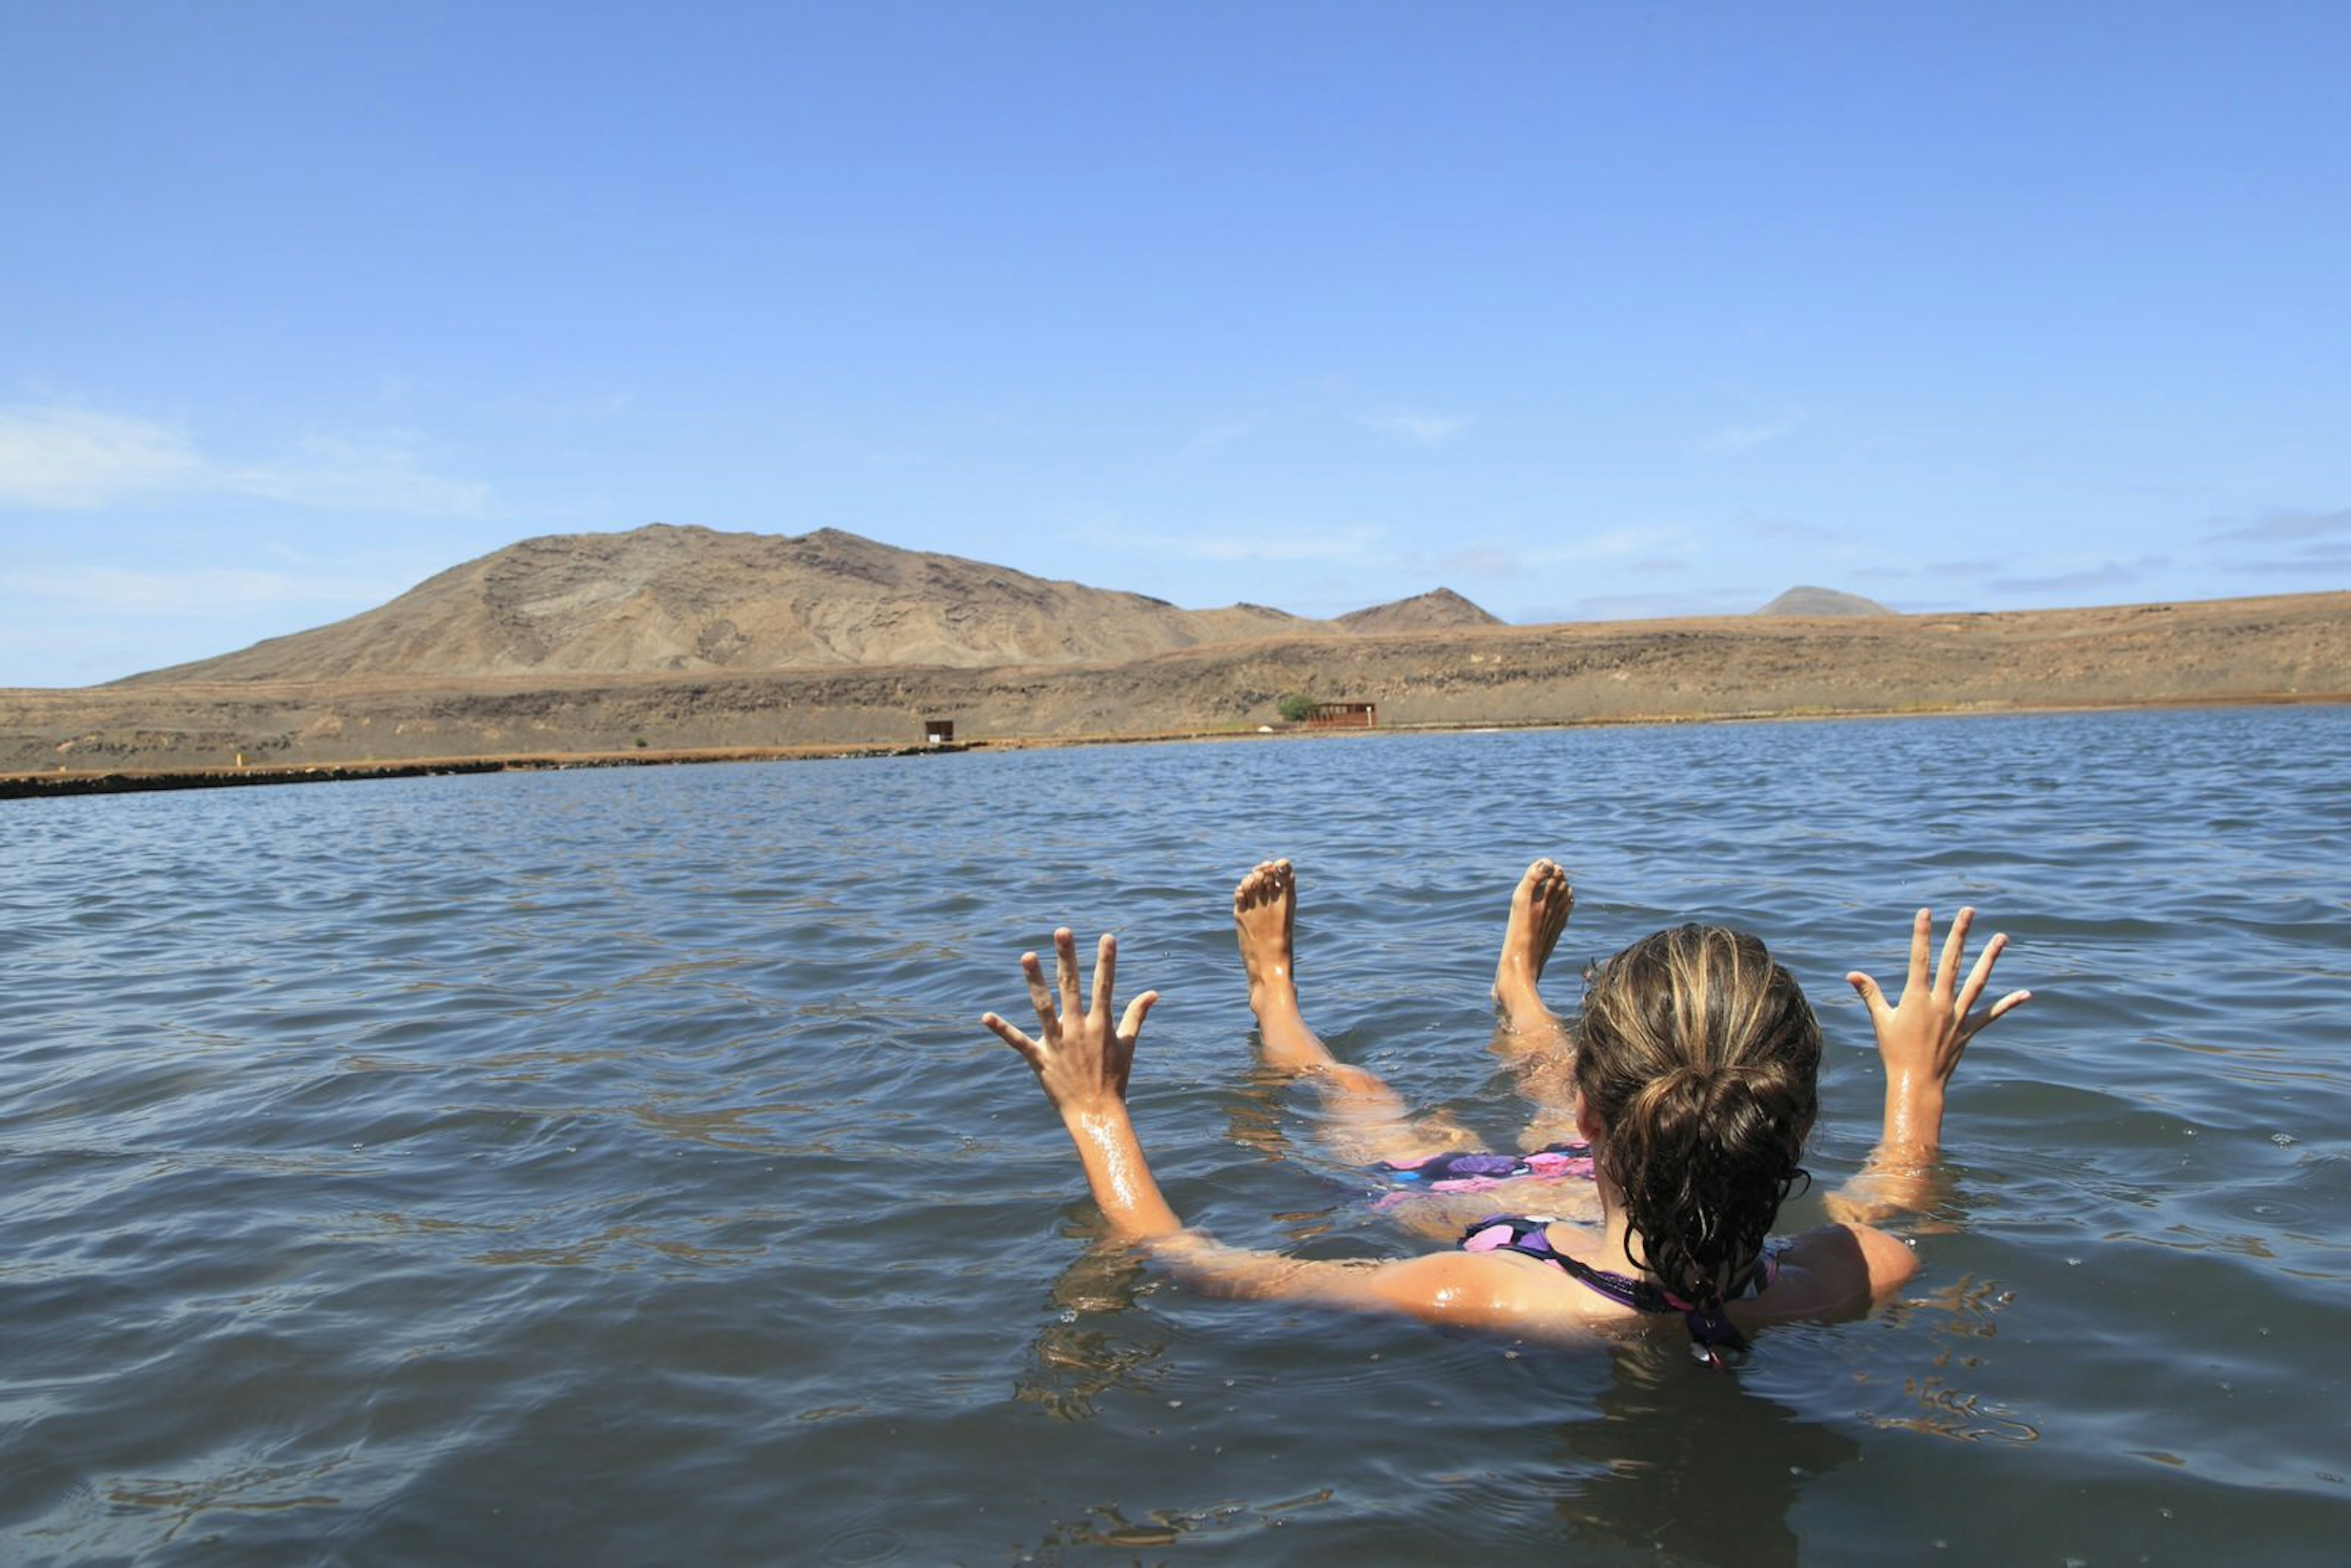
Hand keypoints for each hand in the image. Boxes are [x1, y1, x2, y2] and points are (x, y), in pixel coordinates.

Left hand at [983, 928, 1159, 1119]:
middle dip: (1068, 958)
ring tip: (1027, 956)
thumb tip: (1153, 993)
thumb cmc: (1115, 1080)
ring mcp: (1058, 1043)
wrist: (1097, 1115)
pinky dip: (1002, 1030)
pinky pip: (1018, 1042)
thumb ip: (1137, 1016)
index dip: (1107, 961)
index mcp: (1101, 1024)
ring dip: (1035, 981)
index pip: (1105, 986)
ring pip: (1044, 1006)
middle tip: (1062, 931)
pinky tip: (985, 1017)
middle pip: (1072, 987)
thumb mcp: (1128, 1045)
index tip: (1108, 937)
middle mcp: (1079, 1029)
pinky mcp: (1040, 1059)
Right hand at [1847, 906, 2030, 1092]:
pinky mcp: (1968, 1031)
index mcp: (1917, 998)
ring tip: (2001, 937)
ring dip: (1990, 958)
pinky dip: (2008, 1004)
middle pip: (1952, 961)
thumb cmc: (1894, 1052)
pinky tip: (2025, 994)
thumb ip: (1870, 994)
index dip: (1922, 934)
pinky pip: (1991, 1015)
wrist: (1916, 1083)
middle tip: (1968, 911)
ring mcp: (1958, 1016)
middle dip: (1960, 934)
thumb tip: (1852, 975)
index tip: (1926, 912)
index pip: (1920, 959)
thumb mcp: (1880, 1020)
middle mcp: (1941, 1003)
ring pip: (1977, 981)